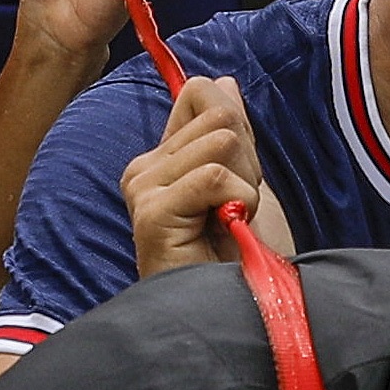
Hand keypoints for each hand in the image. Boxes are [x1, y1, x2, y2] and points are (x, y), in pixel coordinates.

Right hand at [122, 72, 295, 278]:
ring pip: (218, 140)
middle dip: (246, 162)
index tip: (240, 181)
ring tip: (231, 222)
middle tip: (236, 209)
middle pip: (216, 114)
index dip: (240, 134)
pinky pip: (211, 174)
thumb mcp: (247, 180)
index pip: (201, 94)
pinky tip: (227, 229)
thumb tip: (221, 80)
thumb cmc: (246, 257)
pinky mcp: (151, 213)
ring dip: (244, 184)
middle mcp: (144, 169)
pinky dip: (237, 200)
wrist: (247, 309)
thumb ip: (232, 131)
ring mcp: (142, 190)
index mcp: (163, 159)